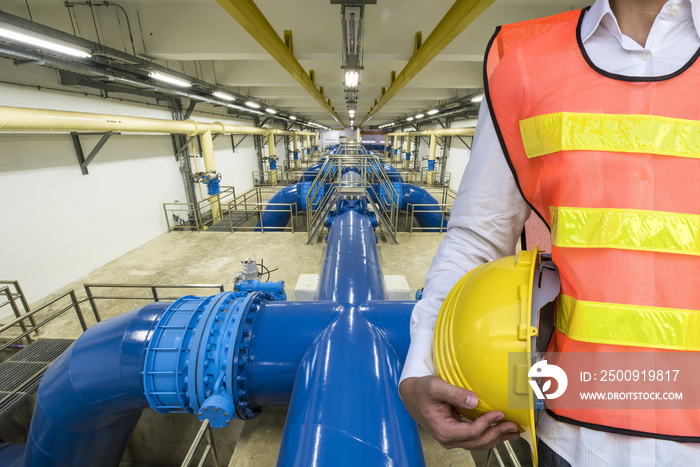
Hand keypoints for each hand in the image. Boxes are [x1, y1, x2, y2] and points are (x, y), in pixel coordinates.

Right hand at [399, 376, 519, 449]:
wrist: (411, 395)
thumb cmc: (421, 390)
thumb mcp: (435, 387)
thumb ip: (454, 393)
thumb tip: (474, 400)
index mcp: (443, 430)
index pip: (471, 432)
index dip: (487, 424)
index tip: (499, 413)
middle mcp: (448, 439)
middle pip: (478, 441)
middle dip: (498, 434)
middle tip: (513, 425)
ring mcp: (453, 438)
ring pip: (479, 443)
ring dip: (497, 437)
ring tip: (513, 431)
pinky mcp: (457, 434)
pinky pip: (475, 438)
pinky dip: (490, 435)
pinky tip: (500, 430)